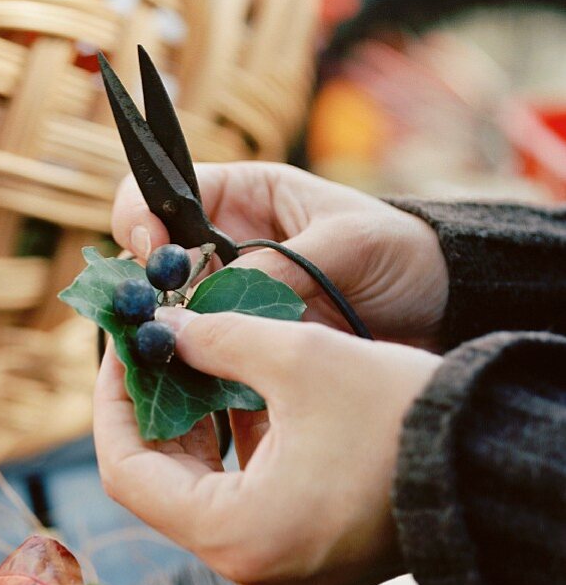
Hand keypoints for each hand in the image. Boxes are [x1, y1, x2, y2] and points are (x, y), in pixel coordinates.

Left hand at [94, 308, 441, 584]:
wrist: (496, 466)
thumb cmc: (404, 417)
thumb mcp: (302, 359)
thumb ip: (216, 339)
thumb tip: (160, 328)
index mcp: (235, 535)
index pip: (125, 474)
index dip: (110, 405)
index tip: (118, 352)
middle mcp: (248, 568)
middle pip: (162, 485)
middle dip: (153, 412)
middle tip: (152, 350)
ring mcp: (278, 570)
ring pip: (203, 494)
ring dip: (193, 430)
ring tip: (193, 363)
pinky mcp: (306, 558)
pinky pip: (244, 506)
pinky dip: (233, 455)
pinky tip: (238, 399)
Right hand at [112, 162, 449, 350]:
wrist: (441, 311)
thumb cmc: (401, 253)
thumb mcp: (347, 243)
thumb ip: (279, 265)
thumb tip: (211, 301)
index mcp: (241, 199)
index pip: (161, 196)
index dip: (142, 218)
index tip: (151, 250)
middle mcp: (222, 250)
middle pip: (152, 268)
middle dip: (148, 293)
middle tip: (160, 318)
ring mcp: (229, 302)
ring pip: (172, 319)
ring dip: (170, 339)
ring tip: (182, 359)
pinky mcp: (242, 348)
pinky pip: (202, 360)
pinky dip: (197, 374)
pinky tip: (204, 387)